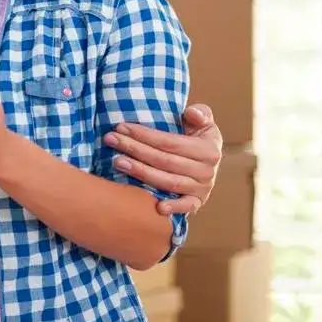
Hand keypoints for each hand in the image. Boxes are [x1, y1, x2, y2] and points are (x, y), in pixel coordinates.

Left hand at [105, 103, 222, 214]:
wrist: (210, 160)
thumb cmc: (198, 136)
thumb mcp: (203, 121)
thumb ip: (200, 114)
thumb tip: (192, 113)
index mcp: (208, 149)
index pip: (170, 142)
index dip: (144, 135)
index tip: (121, 127)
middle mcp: (206, 170)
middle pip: (164, 161)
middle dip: (135, 149)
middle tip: (111, 140)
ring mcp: (202, 188)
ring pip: (168, 181)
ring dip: (141, 173)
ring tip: (117, 162)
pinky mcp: (197, 202)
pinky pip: (187, 207)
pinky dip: (174, 208)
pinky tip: (157, 207)